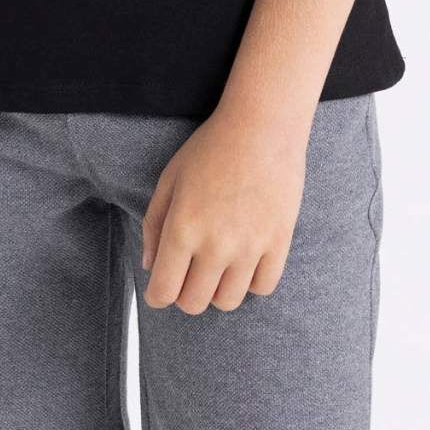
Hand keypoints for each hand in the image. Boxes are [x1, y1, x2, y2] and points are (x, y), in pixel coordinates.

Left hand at [140, 106, 309, 313]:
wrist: (262, 126)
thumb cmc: (210, 147)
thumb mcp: (170, 179)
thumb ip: (153, 225)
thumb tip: (150, 266)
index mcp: (182, 228)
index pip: (163, 292)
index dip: (158, 294)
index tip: (163, 285)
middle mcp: (215, 245)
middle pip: (193, 304)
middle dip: (185, 293)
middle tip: (189, 272)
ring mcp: (249, 247)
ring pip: (227, 302)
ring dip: (217, 289)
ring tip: (217, 265)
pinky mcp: (278, 243)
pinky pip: (262, 288)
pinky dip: (251, 281)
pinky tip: (245, 259)